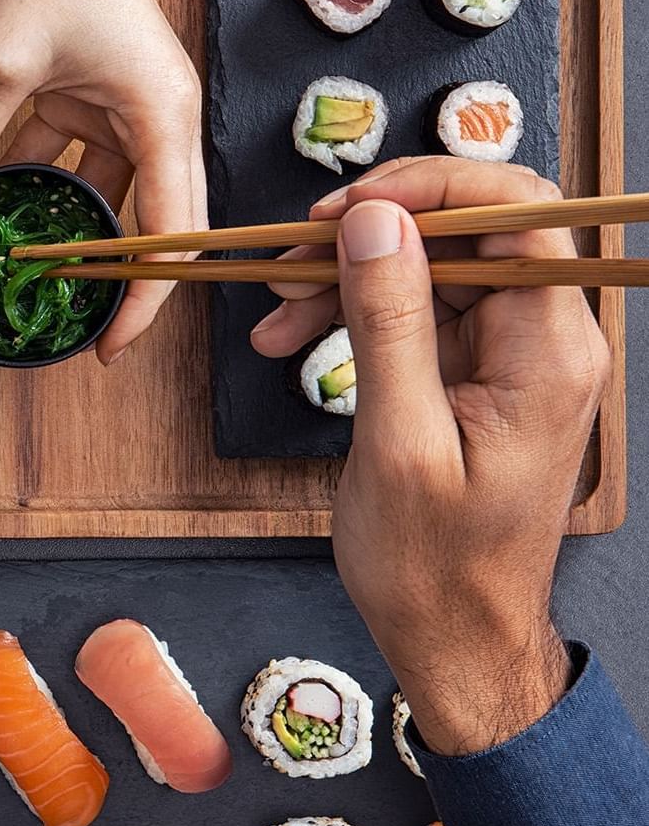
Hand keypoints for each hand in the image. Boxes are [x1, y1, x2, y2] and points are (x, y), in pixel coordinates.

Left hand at [0, 0, 205, 362]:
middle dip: (120, 281)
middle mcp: (159, 117)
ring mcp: (129, 108)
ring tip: (40, 288)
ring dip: (75, 236)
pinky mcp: (96, 96)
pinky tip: (5, 217)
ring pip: (110, 195)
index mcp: (162, 116)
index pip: (172, 233)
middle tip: (83, 334)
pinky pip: (76, 161)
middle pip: (154, 222)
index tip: (112, 345)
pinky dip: (43, 189)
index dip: (146, 298)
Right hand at [252, 157, 609, 753]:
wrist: (455, 637)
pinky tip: (298, 339)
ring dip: (348, 279)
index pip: (515, 213)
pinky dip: (356, 316)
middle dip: (370, 234)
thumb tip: (374, 222)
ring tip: (276, 315)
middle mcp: (546, 342)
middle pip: (467, 234)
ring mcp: (514, 357)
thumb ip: (388, 323)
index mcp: (549, 353)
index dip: (430, 188)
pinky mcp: (479, 375)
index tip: (348, 205)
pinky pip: (419, 314)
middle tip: (290, 260)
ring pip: (432, 270)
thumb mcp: (397, 443)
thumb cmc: (434, 567)